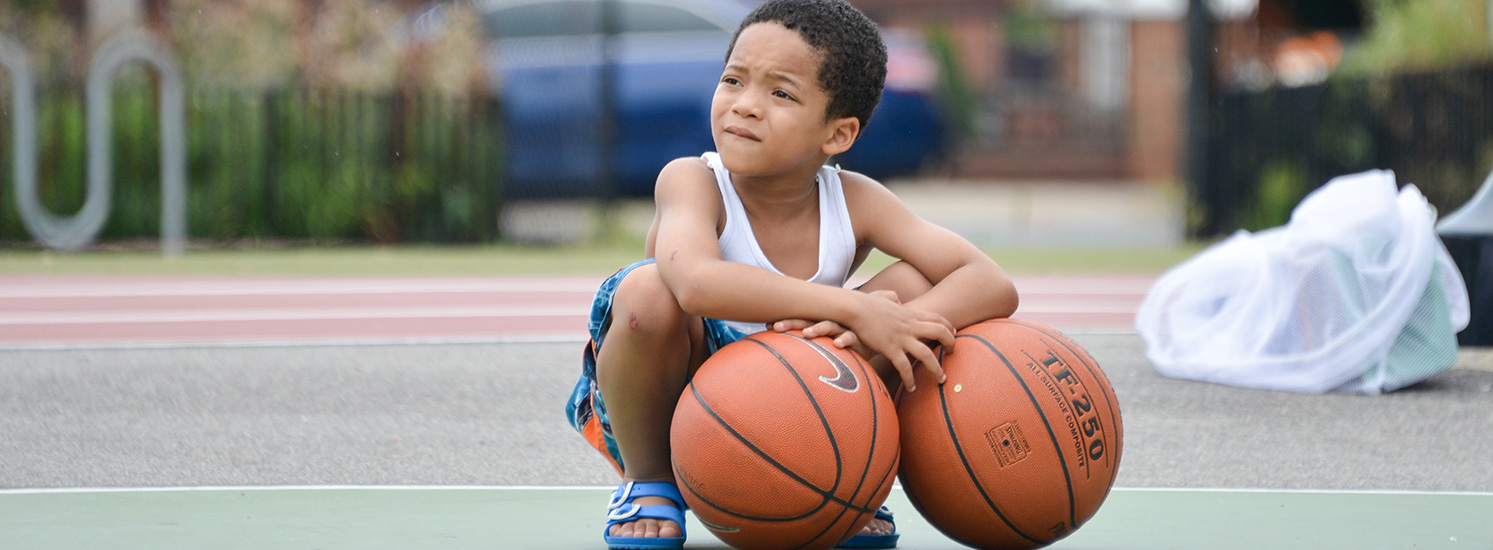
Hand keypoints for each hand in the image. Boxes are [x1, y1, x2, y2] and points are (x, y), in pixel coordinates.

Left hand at [772, 290, 901, 357]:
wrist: (885, 331)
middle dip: (791, 323)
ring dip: (816, 329)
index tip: (765, 325)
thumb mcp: (837, 336)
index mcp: (825, 322)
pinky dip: (845, 340)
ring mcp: (847, 329)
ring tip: (806, 334)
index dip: (785, 320)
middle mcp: (833, 323)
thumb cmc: (856, 337)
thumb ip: (821, 340)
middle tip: (774, 327)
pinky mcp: (862, 338)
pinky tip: (838, 344)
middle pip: (808, 321)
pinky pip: (852, 339)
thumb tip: (803, 348)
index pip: (801, 319)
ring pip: (829, 327)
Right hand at [845, 293, 954, 392]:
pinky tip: (911, 388)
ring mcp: (901, 337)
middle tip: (951, 355)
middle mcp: (909, 325)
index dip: (948, 326)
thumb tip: (897, 298)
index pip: (936, 318)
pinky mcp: (890, 348)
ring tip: (941, 380)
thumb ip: (892, 296)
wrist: (854, 308)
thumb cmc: (865, 303)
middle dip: (951, 344)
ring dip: (937, 368)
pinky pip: (904, 367)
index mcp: (909, 314)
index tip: (954, 334)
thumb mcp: (883, 296)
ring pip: (927, 354)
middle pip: (940, 332)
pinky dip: (909, 379)